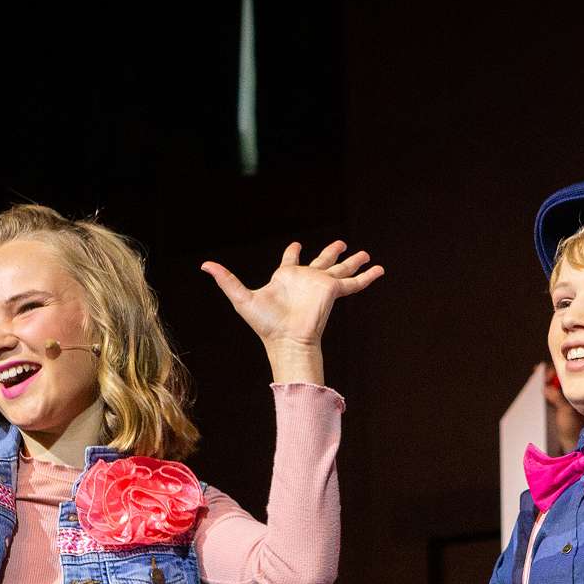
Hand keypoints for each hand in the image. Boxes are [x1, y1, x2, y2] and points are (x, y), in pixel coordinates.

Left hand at [201, 240, 383, 350]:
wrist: (287, 340)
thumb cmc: (265, 324)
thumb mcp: (241, 297)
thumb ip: (226, 279)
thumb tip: (204, 265)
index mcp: (286, 279)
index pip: (290, 261)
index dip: (293, 253)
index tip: (297, 244)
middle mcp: (305, 281)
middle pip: (322, 261)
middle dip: (331, 253)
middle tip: (341, 244)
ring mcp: (321, 286)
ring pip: (341, 269)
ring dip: (353, 261)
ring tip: (364, 253)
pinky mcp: (333, 291)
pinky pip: (354, 283)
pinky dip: (367, 277)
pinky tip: (379, 269)